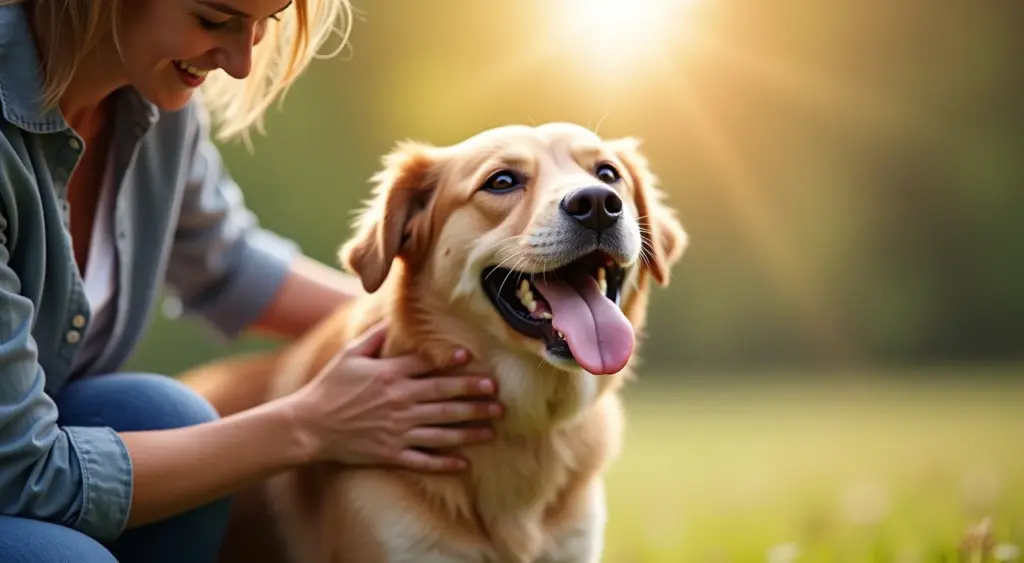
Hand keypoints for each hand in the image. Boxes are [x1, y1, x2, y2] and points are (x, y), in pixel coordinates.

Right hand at [286, 321, 501, 471]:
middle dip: (473, 395)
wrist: (308, 425)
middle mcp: (399, 402)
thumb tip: (391, 319)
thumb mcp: (350, 355)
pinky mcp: (391, 453)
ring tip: (492, 427)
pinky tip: (464, 463)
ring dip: (470, 428)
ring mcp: (397, 430)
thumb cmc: (329, 386)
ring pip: (442, 429)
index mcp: (390, 375)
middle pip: (443, 397)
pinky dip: (444, 463)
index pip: (427, 365)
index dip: (450, 361)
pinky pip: (423, 460)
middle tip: (497, 395)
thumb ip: (374, 338)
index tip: (472, 359)